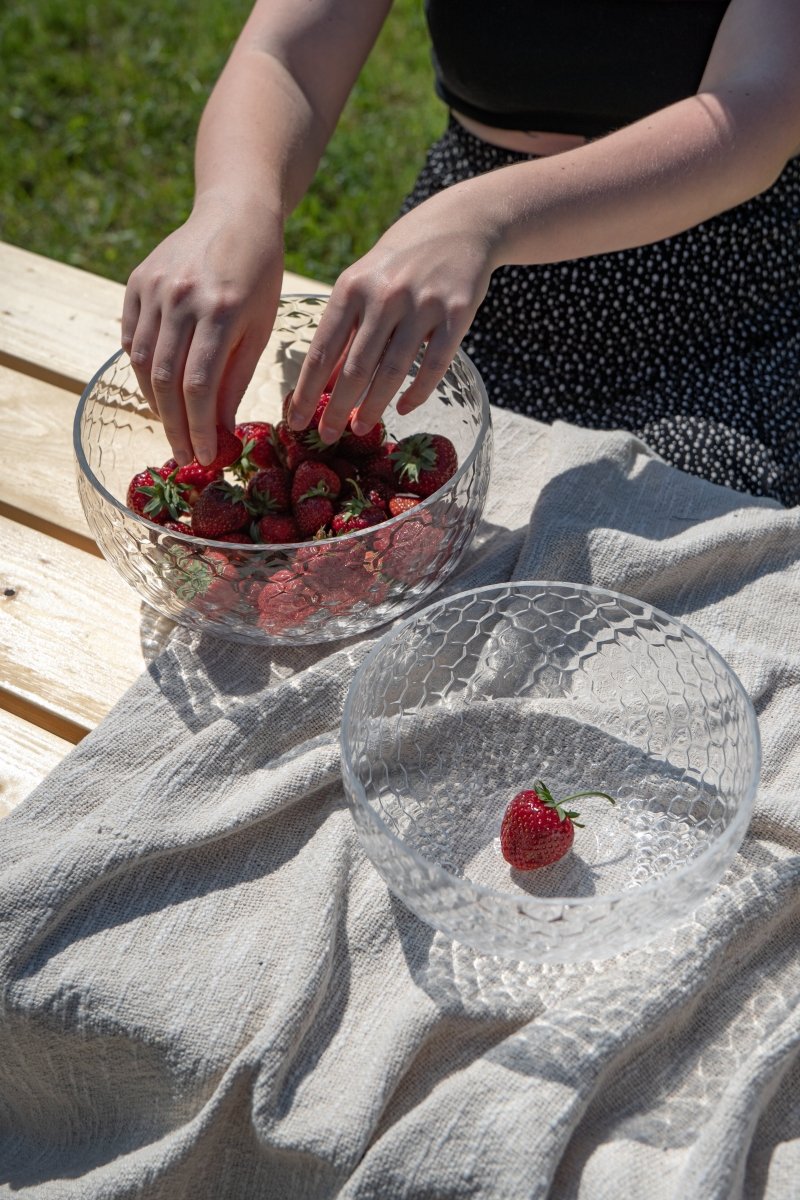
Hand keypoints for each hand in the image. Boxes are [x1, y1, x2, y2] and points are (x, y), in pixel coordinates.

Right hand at [121, 193, 283, 464]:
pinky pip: (130, 337)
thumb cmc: (259, 275)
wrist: (234, 212)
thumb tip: (221, 430)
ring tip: (171, 427)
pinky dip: (140, 369)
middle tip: (183, 455)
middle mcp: (181, 299)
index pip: (199, 385)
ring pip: (141, 361)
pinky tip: (157, 389)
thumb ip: (238, 378)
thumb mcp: (261, 327)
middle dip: (174, 426)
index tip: (204, 457)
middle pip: (165, 380)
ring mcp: (154, 288)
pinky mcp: (137, 281)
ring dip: (154, 403)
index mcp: (221, 311)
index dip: (198, 428)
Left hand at [286, 184, 497, 442]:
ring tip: (361, 428)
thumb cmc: (401, 258)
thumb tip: (322, 381)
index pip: (322, 349)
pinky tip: (404, 409)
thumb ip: (346, 325)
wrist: (461, 223)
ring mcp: (422, 305)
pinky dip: (417, 392)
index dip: (306, 390)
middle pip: (355, 367)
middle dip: (337, 408)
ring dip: (374, 406)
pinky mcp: (456, 314)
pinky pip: (434, 365)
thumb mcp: (364, 279)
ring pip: (392, 370)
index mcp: (352, 287)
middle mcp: (384, 295)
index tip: (295, 420)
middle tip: (327, 437)